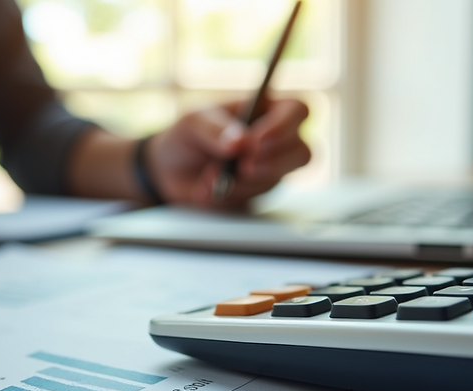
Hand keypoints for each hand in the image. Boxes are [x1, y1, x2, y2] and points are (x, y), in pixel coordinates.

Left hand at [146, 98, 310, 207]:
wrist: (169, 171)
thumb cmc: (188, 135)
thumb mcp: (192, 122)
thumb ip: (214, 128)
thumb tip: (241, 143)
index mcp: (266, 109)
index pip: (298, 110)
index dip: (283, 127)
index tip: (255, 141)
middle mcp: (276, 140)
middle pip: (303, 151)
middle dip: (271, 162)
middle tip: (242, 166)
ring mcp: (270, 169)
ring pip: (278, 179)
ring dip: (241, 182)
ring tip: (208, 178)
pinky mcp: (256, 193)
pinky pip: (253, 198)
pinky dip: (228, 195)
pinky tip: (205, 190)